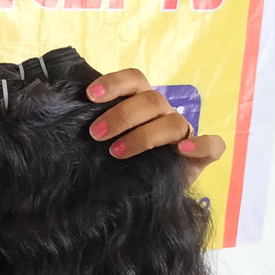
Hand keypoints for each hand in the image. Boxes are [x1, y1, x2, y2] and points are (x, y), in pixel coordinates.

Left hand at [85, 68, 225, 184]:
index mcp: (141, 102)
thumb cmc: (117, 162)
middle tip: (96, 134)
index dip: (114, 83)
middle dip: (121, 116)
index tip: (90, 96)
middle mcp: (163, 113)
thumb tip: (62, 116)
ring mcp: (183, 133)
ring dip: (144, 135)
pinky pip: (212, 146)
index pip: (134, 80)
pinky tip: (182, 151)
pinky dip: (200, 145)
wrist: (140, 194)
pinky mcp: (201, 156)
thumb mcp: (102, 142)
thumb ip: (92, 127)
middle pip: (150, 101)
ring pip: (173, 122)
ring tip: (116, 152)